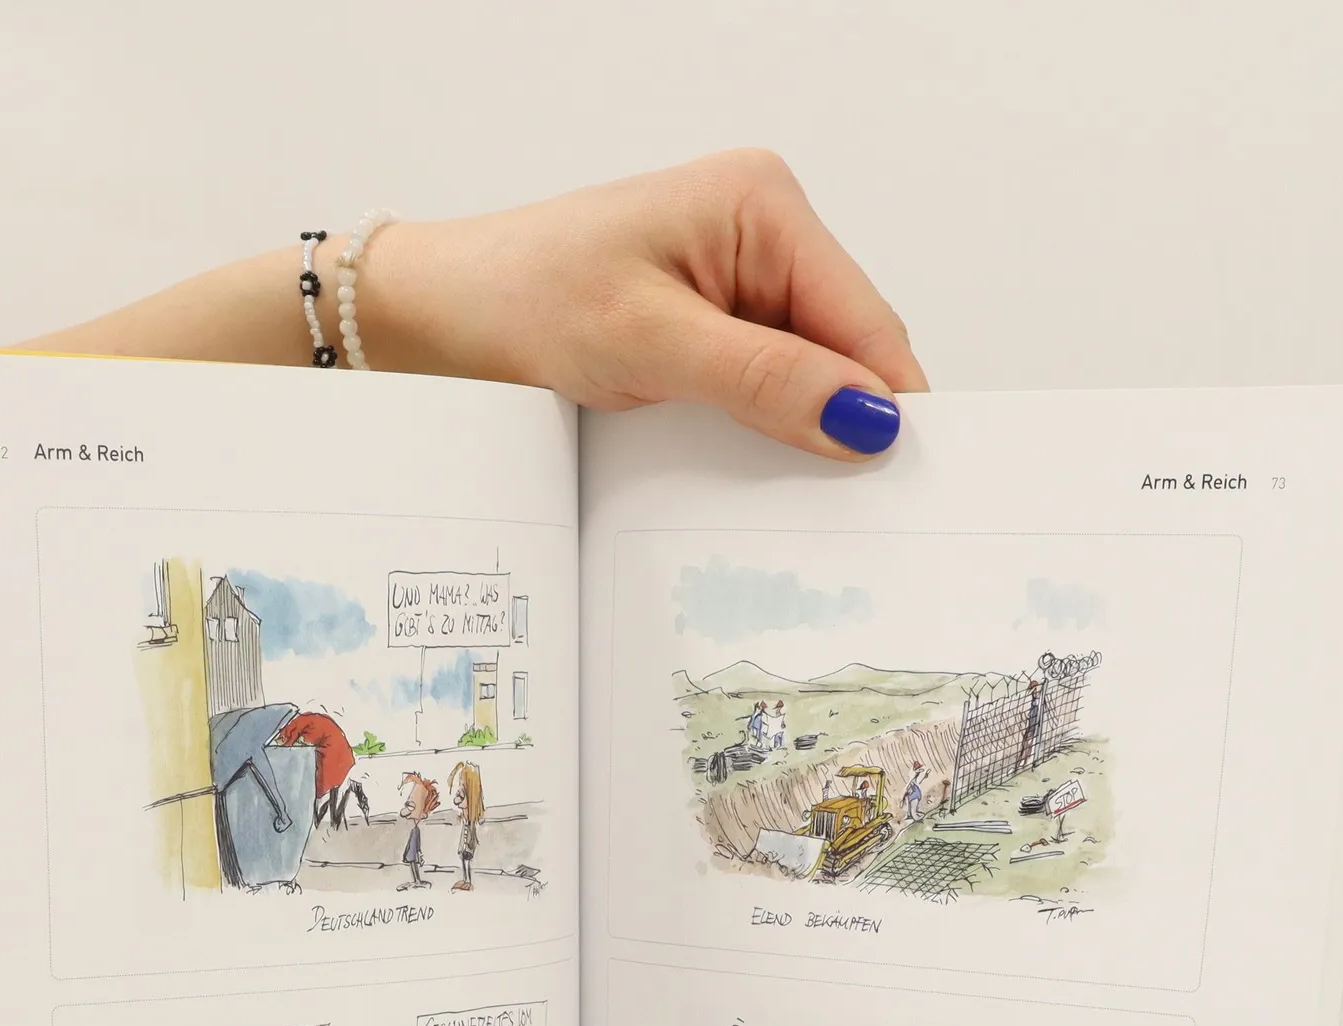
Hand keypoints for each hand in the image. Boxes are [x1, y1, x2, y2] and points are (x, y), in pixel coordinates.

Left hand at [362, 151, 926, 460]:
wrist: (441, 314)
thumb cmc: (523, 299)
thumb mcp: (650, 343)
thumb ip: (765, 380)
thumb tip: (866, 418)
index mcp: (763, 204)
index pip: (864, 317)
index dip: (886, 400)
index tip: (901, 479)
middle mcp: (761, 232)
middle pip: (846, 347)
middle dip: (842, 419)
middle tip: (842, 505)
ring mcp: (737, 280)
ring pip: (809, 375)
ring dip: (798, 429)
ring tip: (785, 488)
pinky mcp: (710, 323)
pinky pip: (765, 385)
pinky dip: (762, 428)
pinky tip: (745, 463)